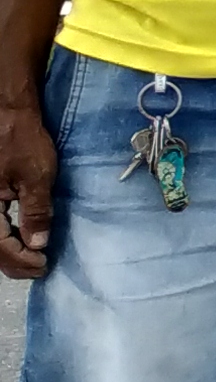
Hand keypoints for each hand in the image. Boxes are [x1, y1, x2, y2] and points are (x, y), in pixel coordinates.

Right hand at [0, 91, 53, 280]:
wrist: (8, 114)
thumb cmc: (21, 140)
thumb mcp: (35, 177)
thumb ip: (35, 212)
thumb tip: (38, 243)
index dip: (20, 261)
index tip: (43, 265)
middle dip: (15, 262)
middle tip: (40, 267)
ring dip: (10, 253)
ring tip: (34, 258)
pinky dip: (6, 237)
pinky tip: (22, 240)